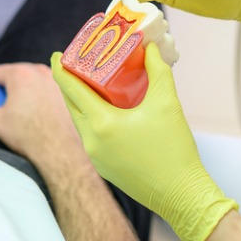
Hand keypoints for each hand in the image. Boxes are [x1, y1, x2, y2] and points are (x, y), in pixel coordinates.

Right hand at [0, 63, 87, 169]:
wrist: (58, 148)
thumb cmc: (32, 136)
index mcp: (20, 74)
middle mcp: (40, 71)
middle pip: (15, 73)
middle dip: (10, 88)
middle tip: (10, 108)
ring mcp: (54, 79)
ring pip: (31, 79)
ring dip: (26, 91)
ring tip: (27, 112)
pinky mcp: (65, 89)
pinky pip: (45, 86)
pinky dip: (40, 94)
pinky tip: (40, 112)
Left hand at [51, 45, 236, 240]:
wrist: (181, 194)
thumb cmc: (174, 149)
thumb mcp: (167, 102)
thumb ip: (157, 69)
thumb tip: (150, 47)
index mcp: (101, 123)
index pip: (71, 89)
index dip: (61, 69)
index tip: (58, 54)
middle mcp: (91, 141)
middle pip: (71, 105)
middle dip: (69, 84)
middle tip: (74, 65)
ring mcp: (95, 157)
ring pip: (80, 122)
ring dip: (80, 103)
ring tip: (90, 86)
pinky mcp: (104, 168)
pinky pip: (90, 138)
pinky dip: (92, 121)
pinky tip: (105, 113)